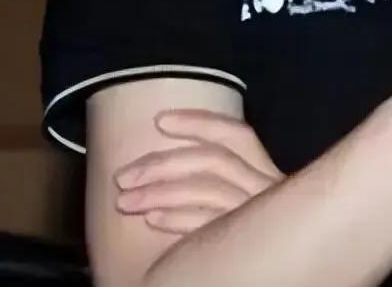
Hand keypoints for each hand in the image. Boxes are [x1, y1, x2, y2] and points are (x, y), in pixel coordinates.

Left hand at [114, 109, 283, 233]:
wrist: (263, 272)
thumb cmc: (242, 233)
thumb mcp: (239, 195)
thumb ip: (216, 178)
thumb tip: (165, 156)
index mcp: (266, 171)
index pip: (238, 135)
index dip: (201, 122)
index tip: (159, 120)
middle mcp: (268, 188)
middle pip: (216, 161)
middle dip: (165, 163)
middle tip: (123, 176)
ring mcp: (259, 215)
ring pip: (209, 190)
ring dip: (161, 192)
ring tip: (125, 201)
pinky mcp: (246, 246)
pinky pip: (209, 225)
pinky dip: (179, 218)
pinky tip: (152, 219)